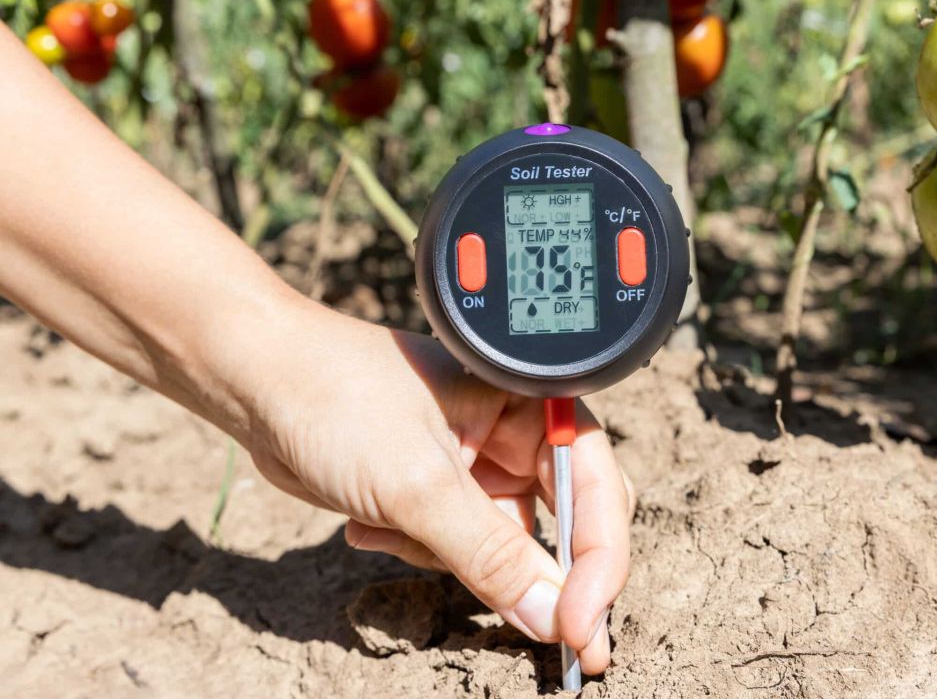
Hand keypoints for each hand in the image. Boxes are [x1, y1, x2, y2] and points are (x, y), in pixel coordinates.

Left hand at [241, 307, 631, 673]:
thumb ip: (491, 555)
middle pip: (566, 521)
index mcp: (531, 402)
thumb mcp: (417, 483)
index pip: (597, 485)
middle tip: (556, 636)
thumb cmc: (335, 395)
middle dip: (540, 574)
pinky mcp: (435, 493)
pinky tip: (365, 521)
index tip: (581, 625)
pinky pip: (453, 550)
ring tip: (385, 522)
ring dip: (448, 556)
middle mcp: (513, 433)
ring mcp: (475, 465)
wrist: (254, 381)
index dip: (600, 559)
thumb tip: (553, 617)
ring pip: (503, 547)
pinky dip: (412, 548)